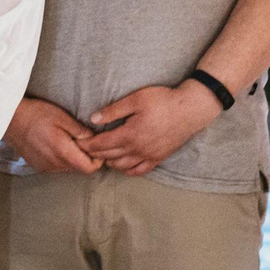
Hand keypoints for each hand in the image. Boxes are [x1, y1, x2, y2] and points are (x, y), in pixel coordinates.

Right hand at [4, 98, 100, 173]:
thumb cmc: (36, 114)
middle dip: (85, 157)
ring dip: (73, 158)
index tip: (96, 147)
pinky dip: (61, 159)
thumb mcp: (62, 117)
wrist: (9, 119)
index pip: (88, 168)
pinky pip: (56, 167)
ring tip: (69, 141)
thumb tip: (95, 140)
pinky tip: (56, 145)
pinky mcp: (37, 166)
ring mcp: (44, 167)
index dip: (97, 160)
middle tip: (84, 140)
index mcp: (62, 152)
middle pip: (79, 169)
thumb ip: (81, 131)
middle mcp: (54, 164)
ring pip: (68, 168)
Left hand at [80, 82, 223, 175]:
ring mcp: (149, 156)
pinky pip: (139, 170)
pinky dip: (127, 170)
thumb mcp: (136, 99)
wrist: (191, 109)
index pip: (102, 145)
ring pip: (122, 166)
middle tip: (85, 150)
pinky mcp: (158, 158)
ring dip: (109, 162)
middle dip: (94, 154)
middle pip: (109, 156)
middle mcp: (138, 149)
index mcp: (130, 134)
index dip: (88, 145)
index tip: (79, 143)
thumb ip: (113, 110)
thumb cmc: (163, 101)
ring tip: (101, 155)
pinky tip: (122, 165)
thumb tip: (93, 118)